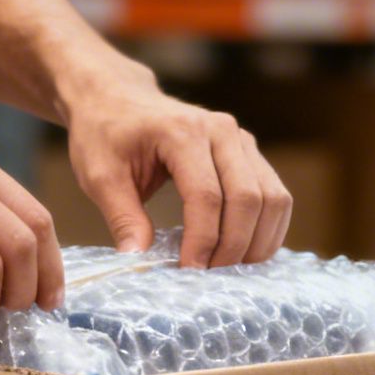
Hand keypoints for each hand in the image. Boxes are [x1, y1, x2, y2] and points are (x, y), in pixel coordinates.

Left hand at [64, 80, 292, 268]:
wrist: (116, 98)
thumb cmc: (105, 133)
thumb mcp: (100, 175)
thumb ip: (122, 217)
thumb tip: (138, 259)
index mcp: (182, 133)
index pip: (207, 196)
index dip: (203, 241)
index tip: (189, 272)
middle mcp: (221, 131)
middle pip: (248, 199)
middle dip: (233, 246)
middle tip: (209, 277)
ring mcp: (241, 140)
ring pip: (272, 198)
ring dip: (258, 241)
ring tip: (230, 270)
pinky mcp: (249, 152)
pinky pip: (275, 195)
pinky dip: (268, 228)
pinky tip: (245, 252)